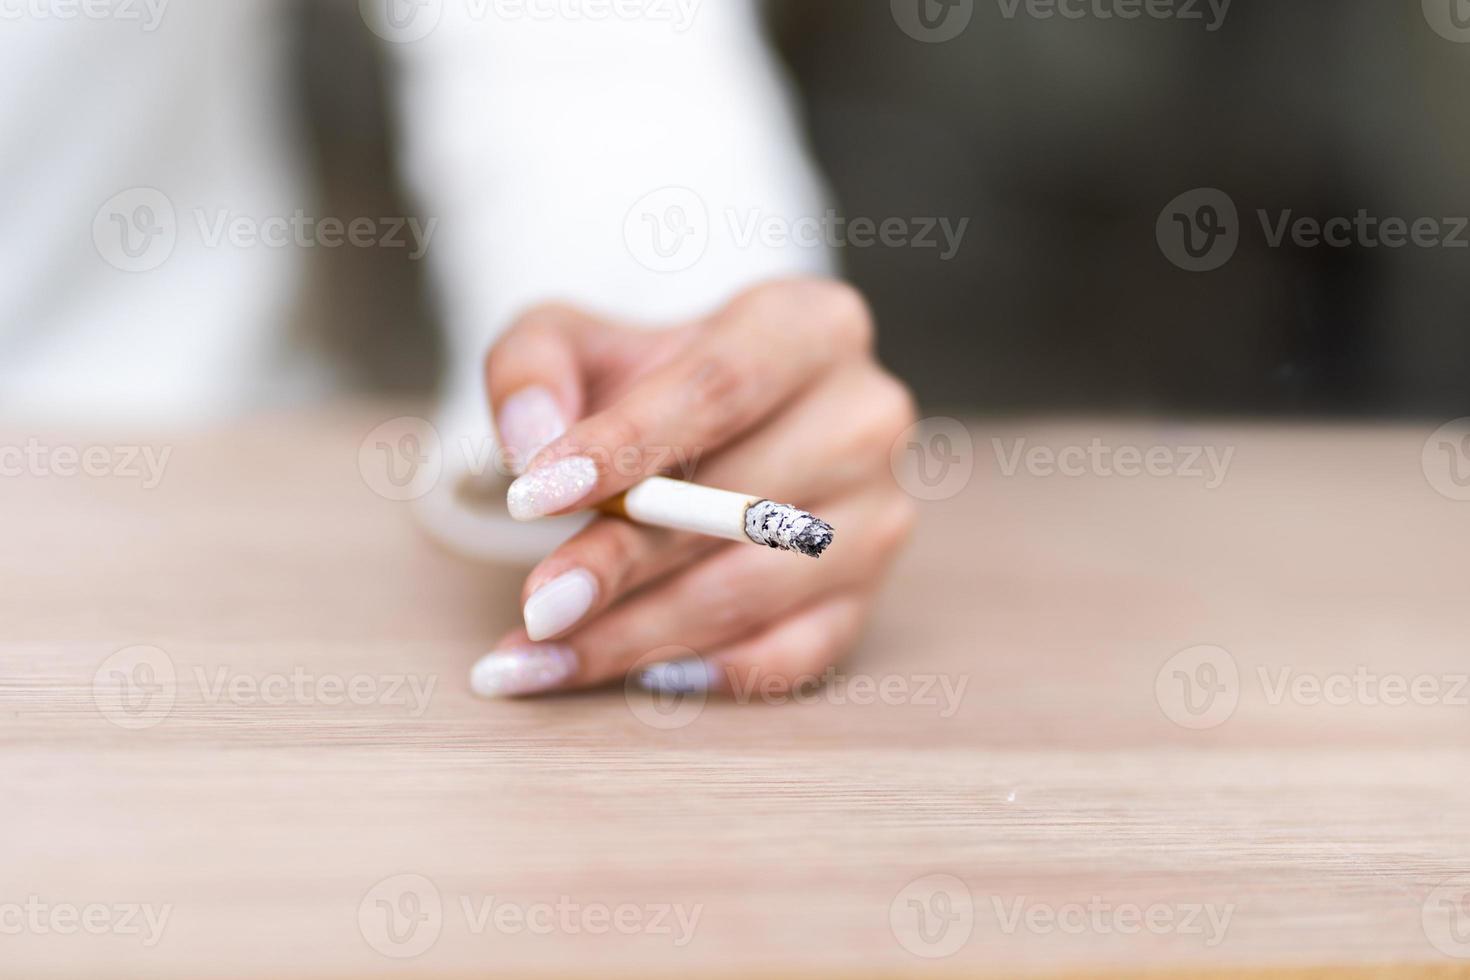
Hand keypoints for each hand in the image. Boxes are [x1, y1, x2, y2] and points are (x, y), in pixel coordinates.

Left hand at [469, 278, 917, 699]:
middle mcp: (864, 417)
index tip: (534, 497)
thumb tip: (532, 444)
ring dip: (638, 635)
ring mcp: (877, 513)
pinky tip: (627, 678)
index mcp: (810, 324)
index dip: (627, 444)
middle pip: (736, 499)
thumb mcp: (573, 341)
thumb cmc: (641, 381)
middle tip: (536, 605)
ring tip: (538, 659)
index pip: (719, 386)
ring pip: (753, 589)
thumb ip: (532, 369)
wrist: (711, 425)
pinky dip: (707, 673)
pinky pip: (791, 654)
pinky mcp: (868, 595)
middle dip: (621, 560)